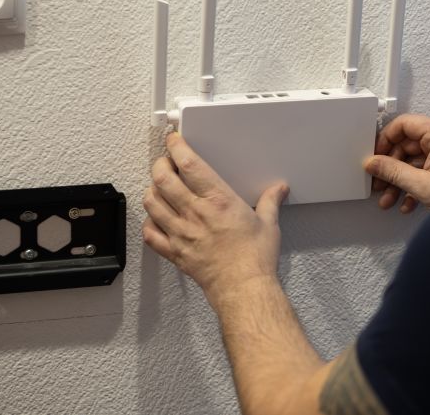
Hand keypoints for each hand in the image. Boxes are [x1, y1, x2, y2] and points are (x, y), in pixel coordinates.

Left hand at [142, 132, 288, 307]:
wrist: (244, 289)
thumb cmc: (255, 259)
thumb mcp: (269, 224)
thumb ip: (270, 202)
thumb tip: (279, 189)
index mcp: (218, 201)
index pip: (189, 164)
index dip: (177, 148)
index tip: (174, 141)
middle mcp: (195, 213)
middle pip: (163, 179)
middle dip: (159, 165)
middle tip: (165, 162)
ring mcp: (181, 233)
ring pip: (152, 203)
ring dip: (152, 190)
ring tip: (159, 187)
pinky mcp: (175, 252)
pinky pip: (150, 234)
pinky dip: (149, 222)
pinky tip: (157, 218)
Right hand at [364, 114, 429, 212]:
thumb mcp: (421, 184)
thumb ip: (392, 171)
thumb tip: (374, 164)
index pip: (404, 124)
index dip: (385, 140)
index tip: (376, 156)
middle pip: (408, 145)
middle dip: (391, 167)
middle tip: (380, 181)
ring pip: (415, 160)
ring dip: (400, 180)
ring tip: (390, 197)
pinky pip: (427, 168)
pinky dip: (415, 184)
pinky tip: (407, 201)